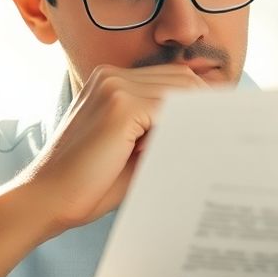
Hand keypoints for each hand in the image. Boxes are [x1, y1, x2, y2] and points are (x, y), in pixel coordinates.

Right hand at [15, 63, 208, 236]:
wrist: (46, 201)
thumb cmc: (88, 184)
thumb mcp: (133, 151)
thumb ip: (162, 132)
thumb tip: (208, 128)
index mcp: (111, 80)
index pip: (172, 79)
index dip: (199, 101)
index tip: (223, 123)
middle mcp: (112, 75)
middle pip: (181, 79)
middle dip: (206, 106)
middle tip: (230, 132)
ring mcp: (115, 86)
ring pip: (179, 92)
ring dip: (198, 118)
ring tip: (217, 145)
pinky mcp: (120, 105)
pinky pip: (169, 110)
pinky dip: (185, 128)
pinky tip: (196, 149)